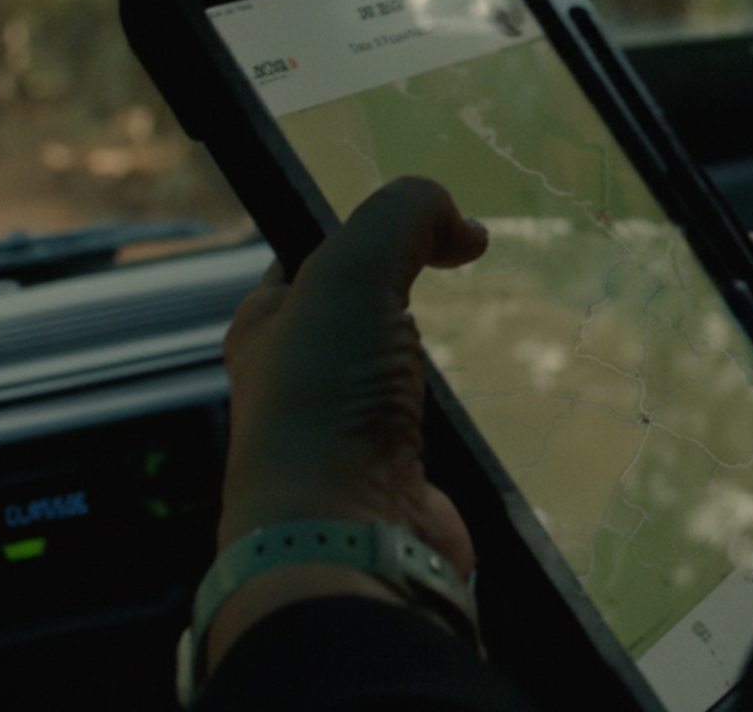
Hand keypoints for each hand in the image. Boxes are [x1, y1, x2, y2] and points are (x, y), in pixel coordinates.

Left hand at [209, 177, 487, 665]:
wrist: (346, 533)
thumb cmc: (323, 398)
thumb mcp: (351, 271)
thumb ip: (401, 218)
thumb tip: (462, 225)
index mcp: (267, 329)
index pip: (309, 261)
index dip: (362, 235)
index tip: (419, 224)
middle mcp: (300, 382)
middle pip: (362, 317)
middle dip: (406, 297)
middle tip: (452, 274)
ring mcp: (351, 436)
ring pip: (402, 377)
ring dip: (438, 364)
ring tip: (467, 346)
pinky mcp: (402, 480)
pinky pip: (439, 436)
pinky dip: (466, 423)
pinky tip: (485, 411)